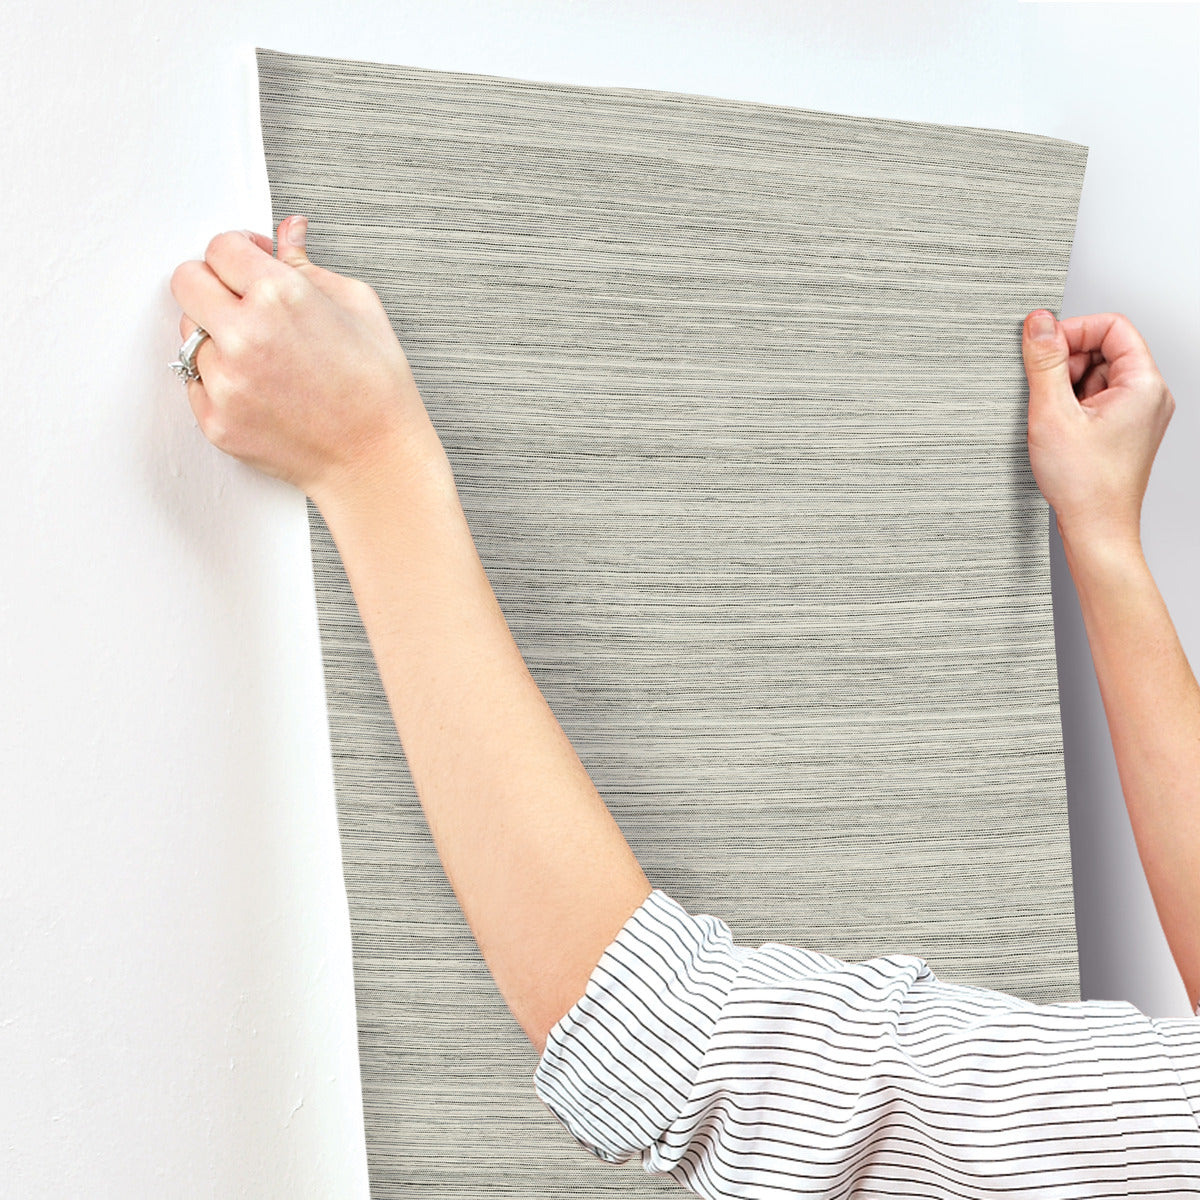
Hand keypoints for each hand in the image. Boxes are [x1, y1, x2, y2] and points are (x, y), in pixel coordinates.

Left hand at [169, 215, 444, 506]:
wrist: (376, 459)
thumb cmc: (377, 388)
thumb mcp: (358, 307)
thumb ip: (308, 265)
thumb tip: (287, 233)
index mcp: (280, 296)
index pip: (220, 247)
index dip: (238, 252)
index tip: (250, 264)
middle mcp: (244, 335)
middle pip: (186, 281)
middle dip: (213, 284)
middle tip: (242, 301)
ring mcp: (225, 381)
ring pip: (189, 334)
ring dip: (216, 336)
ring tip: (262, 355)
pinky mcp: (216, 420)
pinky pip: (195, 382)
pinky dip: (220, 379)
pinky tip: (260, 387)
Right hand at [1022, 308, 1174, 549]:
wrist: (1096, 530)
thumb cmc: (1085, 485)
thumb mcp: (1053, 413)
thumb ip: (1044, 362)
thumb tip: (1038, 323)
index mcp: (1143, 385)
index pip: (1112, 327)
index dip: (1073, 331)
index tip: (1043, 348)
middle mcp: (1148, 396)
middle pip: (1105, 350)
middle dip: (1067, 362)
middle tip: (1044, 390)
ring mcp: (1138, 415)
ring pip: (1097, 376)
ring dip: (1066, 387)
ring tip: (1053, 418)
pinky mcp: (1123, 431)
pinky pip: (1096, 400)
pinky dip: (1072, 407)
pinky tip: (1058, 430)